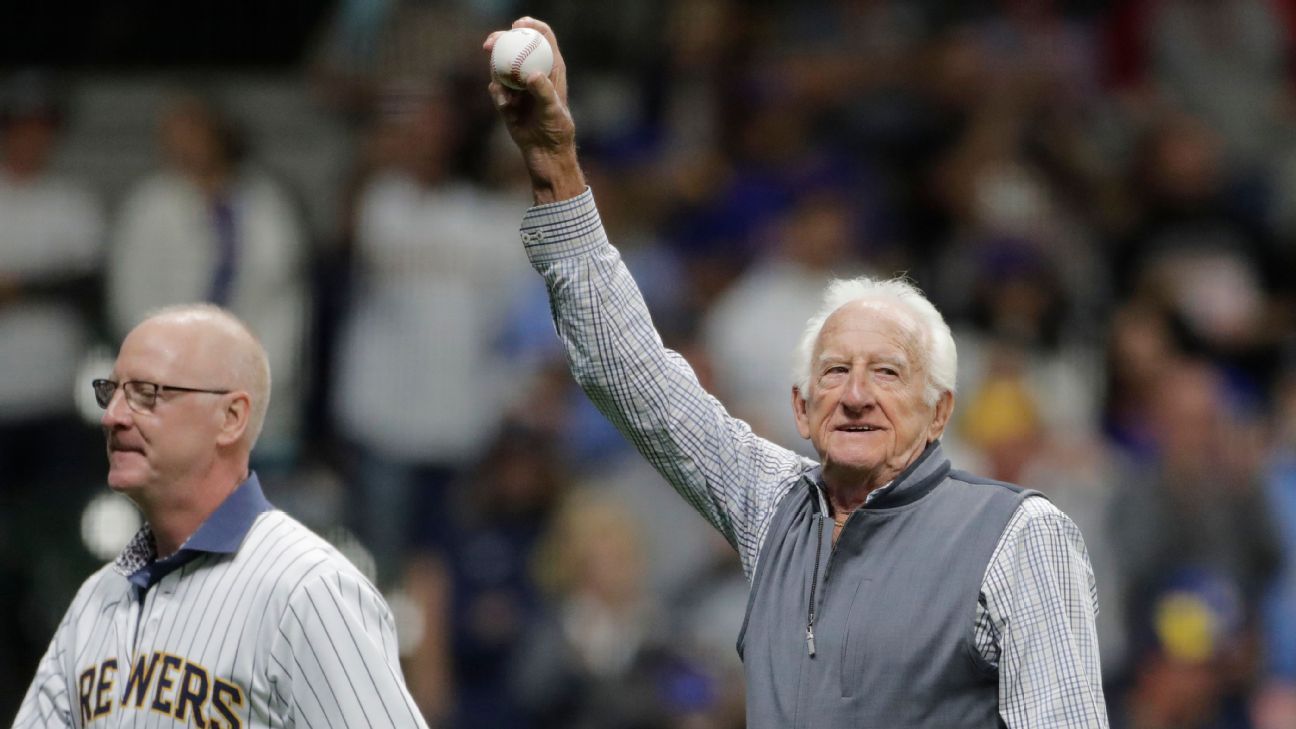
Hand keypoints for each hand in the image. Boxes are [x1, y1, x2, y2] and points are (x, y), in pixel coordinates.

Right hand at [484, 17, 584, 202]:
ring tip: (501, 89)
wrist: (545, 154)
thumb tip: (531, 75)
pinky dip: (498, 94)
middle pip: (516, 46)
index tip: (517, 25)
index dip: (531, 26)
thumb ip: (543, 91)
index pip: (543, 38)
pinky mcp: (507, 100)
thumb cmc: (557, 131)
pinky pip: (496, 89)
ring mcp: (519, 86)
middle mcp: (534, 73)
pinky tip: (505, 106)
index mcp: (552, 69)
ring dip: (496, 70)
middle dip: (501, 39)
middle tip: (490, 43)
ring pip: (502, 66)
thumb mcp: (553, 111)